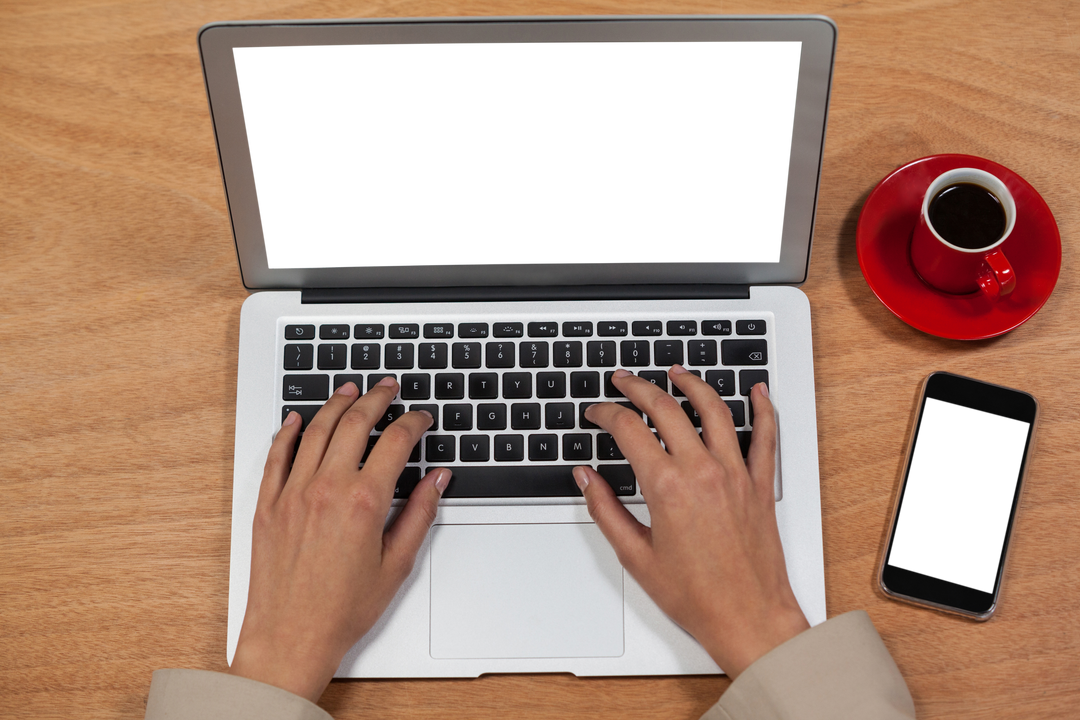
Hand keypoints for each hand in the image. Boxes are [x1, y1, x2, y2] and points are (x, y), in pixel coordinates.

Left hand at [228, 378, 448, 701]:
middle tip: (388, 388)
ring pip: (315, 430)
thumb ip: (419, 514)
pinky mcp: (268, 505)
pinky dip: (288, 431)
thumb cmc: (342, 610)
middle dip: (376, 399)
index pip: (395, 442)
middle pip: (354, 423)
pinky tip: (297, 418)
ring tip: (350, 390)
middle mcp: (326, 489)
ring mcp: (292, 493)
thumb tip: (437, 479)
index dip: (413, 422)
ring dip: (336, 403)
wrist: (290, 638)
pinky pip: (277, 455)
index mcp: (363, 502)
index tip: (420, 418)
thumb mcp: (397, 564)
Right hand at [573, 366, 807, 677]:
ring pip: (715, 410)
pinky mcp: (760, 484)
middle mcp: (703, 471)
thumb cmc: (697, 597)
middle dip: (639, 387)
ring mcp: (736, 474)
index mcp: (668, 487)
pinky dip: (763, 409)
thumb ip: (606, 510)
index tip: (596, 413)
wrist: (750, 619)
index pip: (629, 430)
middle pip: (667, 408)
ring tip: (676, 372)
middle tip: (623, 380)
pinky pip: (766, 436)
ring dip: (692, 384)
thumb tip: (586, 478)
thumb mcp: (636, 556)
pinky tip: (757, 391)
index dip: (606, 414)